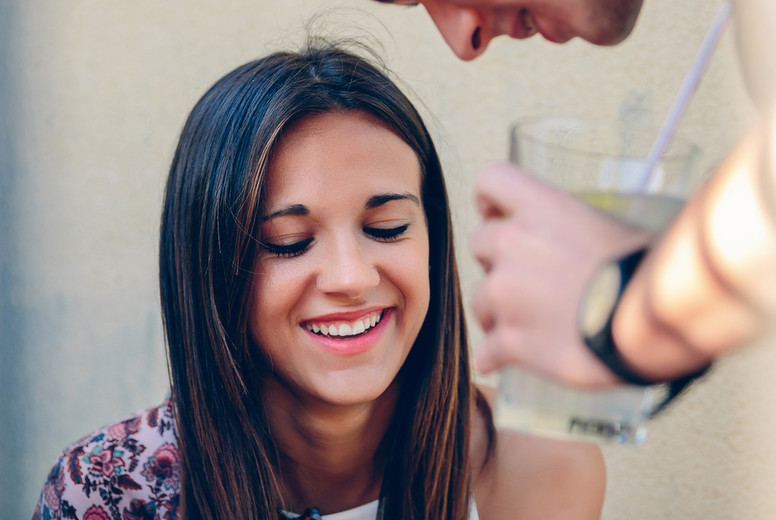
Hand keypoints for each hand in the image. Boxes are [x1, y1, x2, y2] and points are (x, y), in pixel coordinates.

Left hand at [469, 161, 650, 386]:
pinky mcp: (509, 339)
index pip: (492, 179)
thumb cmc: (647, 271)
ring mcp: (505, 293)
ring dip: (496, 312)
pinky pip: (486, 350)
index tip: (496, 214)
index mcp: (542, 207)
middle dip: (497, 262)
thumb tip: (575, 240)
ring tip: (526, 325)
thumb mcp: (613, 227)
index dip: (489, 199)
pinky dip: (495, 357)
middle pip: (480, 244)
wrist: (648, 322)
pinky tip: (504, 362)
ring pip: (479, 300)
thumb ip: (574, 228)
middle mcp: (513, 243)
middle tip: (525, 279)